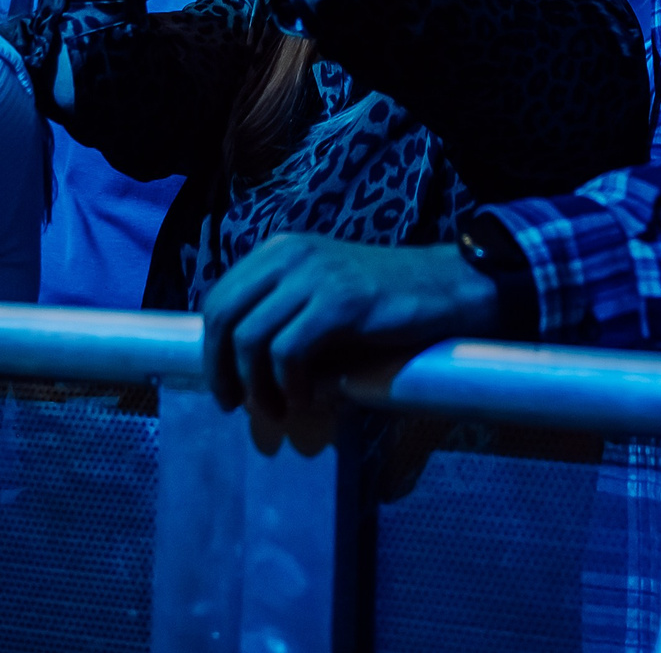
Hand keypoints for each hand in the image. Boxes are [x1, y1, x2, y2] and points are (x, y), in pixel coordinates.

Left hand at [199, 236, 498, 419]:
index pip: (219, 298)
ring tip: (277, 411)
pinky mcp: (341, 301)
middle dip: (222, 370)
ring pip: (252, 338)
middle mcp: (290, 254)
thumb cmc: (384, 301)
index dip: (211, 349)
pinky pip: (289, 352)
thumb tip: (239, 366)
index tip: (223, 386)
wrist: (449, 287)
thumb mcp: (321, 295)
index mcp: (279, 250)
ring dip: (257, 386)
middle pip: (225, 317)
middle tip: (237, 406)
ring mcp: (315, 275)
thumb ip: (282, 314)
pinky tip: (307, 400)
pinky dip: (289, 385)